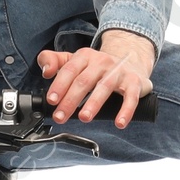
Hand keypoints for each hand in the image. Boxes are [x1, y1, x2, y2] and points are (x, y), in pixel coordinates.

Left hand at [35, 29, 155, 127]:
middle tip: (61, 116)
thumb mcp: (74, 60)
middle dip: (70, 100)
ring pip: (105, 87)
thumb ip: (54, 61)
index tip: (51, 100)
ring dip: (93, 103)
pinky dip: (126, 110)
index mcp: (85, 56)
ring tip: (84, 117)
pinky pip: (130, 97)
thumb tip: (46, 70)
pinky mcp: (134, 82)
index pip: (69, 70)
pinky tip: (119, 122)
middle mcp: (101, 61)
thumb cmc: (97, 66)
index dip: (59, 85)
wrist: (130, 59)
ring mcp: (119, 71)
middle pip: (84, 81)